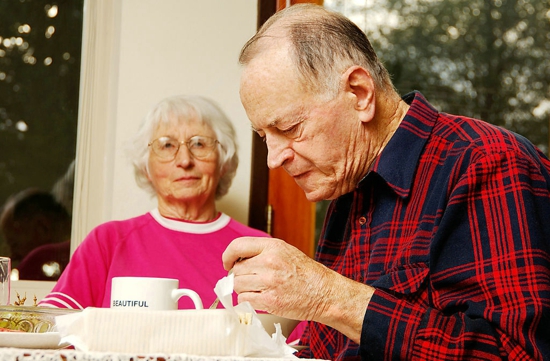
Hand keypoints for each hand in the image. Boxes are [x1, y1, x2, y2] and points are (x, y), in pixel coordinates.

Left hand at [222, 236, 373, 342]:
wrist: (324, 292)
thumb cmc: (305, 273)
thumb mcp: (285, 251)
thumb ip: (261, 252)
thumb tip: (236, 260)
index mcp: (273, 247)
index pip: (237, 246)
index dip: (228, 256)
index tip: (228, 263)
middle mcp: (269, 262)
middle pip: (236, 269)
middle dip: (239, 276)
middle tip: (251, 280)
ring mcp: (269, 282)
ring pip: (238, 285)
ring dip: (243, 289)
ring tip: (258, 289)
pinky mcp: (270, 301)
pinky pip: (244, 300)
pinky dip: (248, 301)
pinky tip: (260, 298)